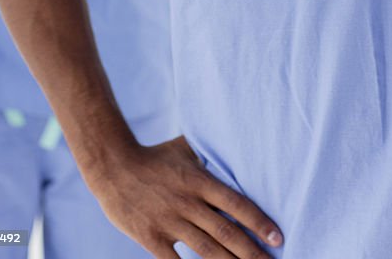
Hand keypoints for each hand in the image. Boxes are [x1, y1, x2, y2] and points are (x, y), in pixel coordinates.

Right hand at [88, 135, 282, 258]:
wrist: (113, 166)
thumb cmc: (153, 156)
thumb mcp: (184, 148)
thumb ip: (208, 153)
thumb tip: (235, 143)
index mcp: (199, 180)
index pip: (236, 203)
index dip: (258, 221)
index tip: (278, 238)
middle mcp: (187, 202)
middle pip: (226, 232)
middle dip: (252, 252)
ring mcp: (169, 222)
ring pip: (206, 251)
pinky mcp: (151, 238)